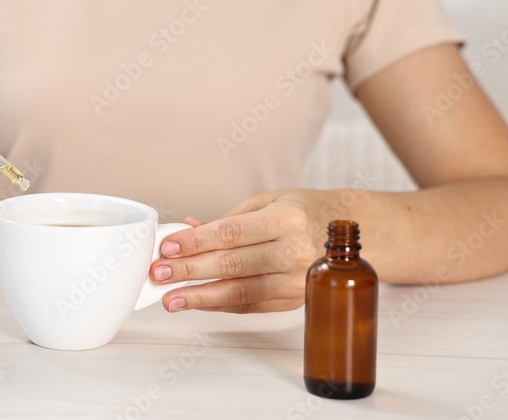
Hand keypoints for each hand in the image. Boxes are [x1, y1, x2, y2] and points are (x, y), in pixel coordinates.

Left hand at [150, 190, 329, 312]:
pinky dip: (222, 305)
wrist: (349, 232)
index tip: (168, 247)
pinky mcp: (296, 300)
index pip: (232, 233)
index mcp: (286, 219)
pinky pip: (252, 305)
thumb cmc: (304, 210)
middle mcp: (295, 251)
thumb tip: (188, 230)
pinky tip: (199, 302)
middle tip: (159, 274)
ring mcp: (297, 280)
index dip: (197, 242)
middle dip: (190, 271)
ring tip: (171, 299)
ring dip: (201, 297)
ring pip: (241, 292)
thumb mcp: (268, 202)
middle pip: (233, 264)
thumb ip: (228, 220)